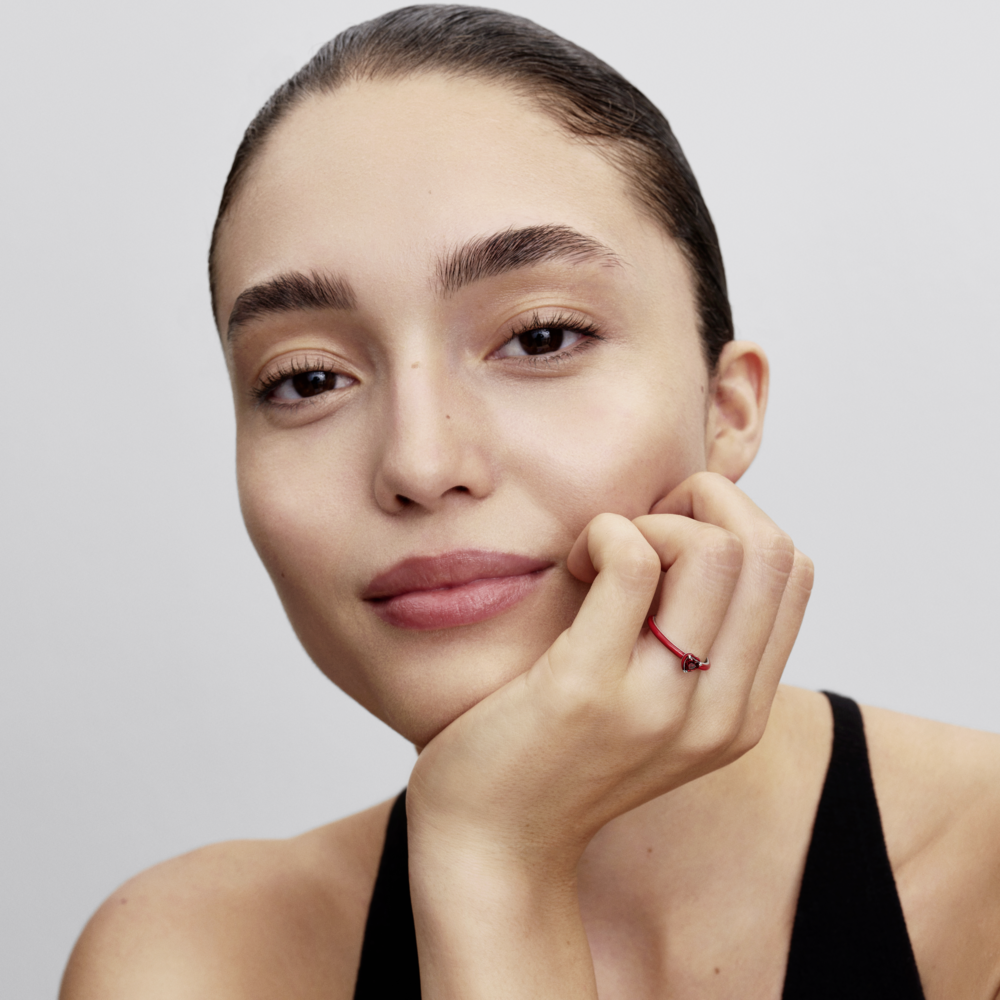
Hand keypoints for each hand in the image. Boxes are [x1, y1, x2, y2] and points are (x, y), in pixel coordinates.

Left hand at [405, 472, 812, 997]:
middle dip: (702, 504)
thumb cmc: (558, 757)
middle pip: (767, 549)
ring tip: (601, 554)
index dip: (733, 523)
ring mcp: (659, 704)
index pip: (793, 572)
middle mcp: (720, 712)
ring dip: (650, 521)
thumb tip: (697, 533)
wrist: (492, 846)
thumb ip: (693, 644)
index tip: (669, 536)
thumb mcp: (654, 710)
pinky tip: (573, 561)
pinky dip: (605, 532)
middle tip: (638, 529)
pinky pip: (631, 560)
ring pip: (711, 549)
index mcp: (743, 712)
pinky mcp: (587, 688)